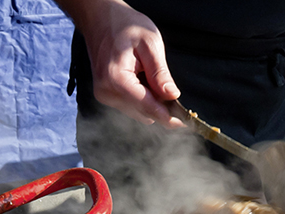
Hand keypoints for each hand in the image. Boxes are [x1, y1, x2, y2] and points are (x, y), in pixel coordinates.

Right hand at [71, 0, 183, 127]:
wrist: (100, 18)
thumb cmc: (124, 25)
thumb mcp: (150, 43)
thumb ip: (160, 73)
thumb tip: (172, 96)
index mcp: (116, 79)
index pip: (147, 106)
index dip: (168, 116)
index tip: (184, 123)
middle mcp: (106, 92)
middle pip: (143, 112)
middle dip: (161, 107)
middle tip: (173, 92)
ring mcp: (104, 95)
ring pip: (137, 112)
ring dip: (151, 102)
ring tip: (153, 77)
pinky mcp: (105, 95)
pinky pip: (130, 106)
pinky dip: (142, 98)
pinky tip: (143, 80)